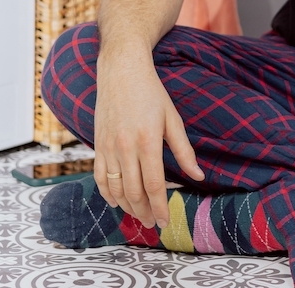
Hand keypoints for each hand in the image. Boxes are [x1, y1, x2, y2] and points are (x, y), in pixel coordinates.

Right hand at [93, 48, 204, 228]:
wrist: (121, 70)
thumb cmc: (151, 93)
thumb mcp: (173, 118)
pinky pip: (99, 177)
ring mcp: (108, 146)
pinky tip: (117, 202)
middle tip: (154, 223)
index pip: (155, 185)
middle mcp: (125, 147)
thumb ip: (184, 150)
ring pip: (115, 188)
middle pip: (134, 192)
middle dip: (145, 212)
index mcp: (148, 141)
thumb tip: (198, 176)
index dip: (161, 207)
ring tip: (139, 215)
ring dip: (127, 207)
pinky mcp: (97, 144)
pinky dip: (107, 193)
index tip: (166, 222)